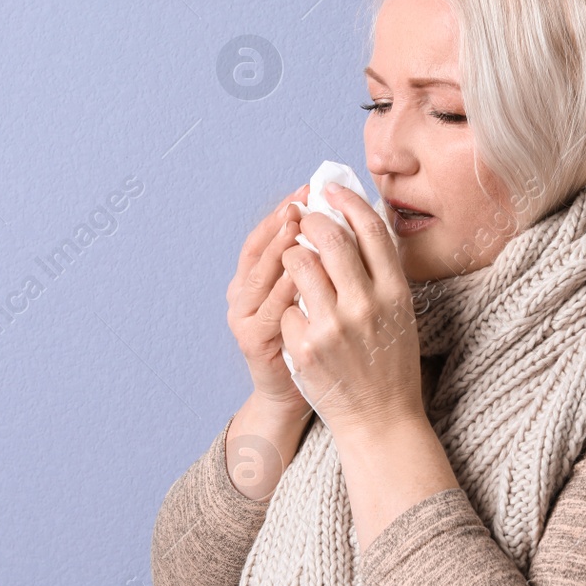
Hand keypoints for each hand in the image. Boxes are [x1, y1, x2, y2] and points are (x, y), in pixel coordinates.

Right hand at [226, 183, 310, 414]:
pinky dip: (284, 289)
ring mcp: (244, 318)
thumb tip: (342, 213)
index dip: (286, 209)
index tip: (309, 188)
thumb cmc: (326, 345)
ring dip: (279, 249)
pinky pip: (271, 310)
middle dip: (282, 223)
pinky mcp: (253, 342)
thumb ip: (319, 262)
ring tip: (297, 226)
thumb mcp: (319, 297)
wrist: (317, 398)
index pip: (268, 234)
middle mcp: (244, 294)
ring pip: (259, 276)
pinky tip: (298, 271)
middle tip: (302, 202)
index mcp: (258, 278)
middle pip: (258, 249)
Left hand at [279, 182, 423, 439]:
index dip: (347, 202)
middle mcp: (367, 305)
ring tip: (294, 264)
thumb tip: (357, 223)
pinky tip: (299, 324)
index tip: (330, 190)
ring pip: (298, 265)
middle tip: (302, 219)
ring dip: (291, 257)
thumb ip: (382, 273)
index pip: (370, 229)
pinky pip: (286, 307)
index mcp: (395, 292)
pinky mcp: (306, 347)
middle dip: (310, 221)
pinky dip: (289, 310)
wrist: (381, 420)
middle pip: (330, 238)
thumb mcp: (399, 314)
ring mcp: (334, 326)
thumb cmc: (389, 363)